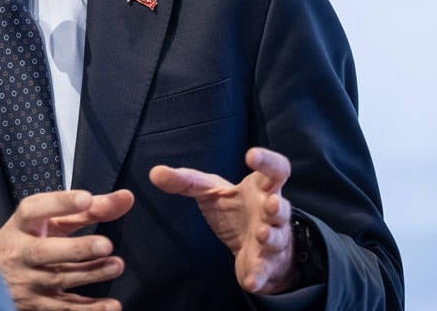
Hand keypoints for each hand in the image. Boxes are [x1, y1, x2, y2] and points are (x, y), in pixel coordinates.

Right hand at [0, 189, 134, 310]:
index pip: (34, 210)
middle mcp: (21, 252)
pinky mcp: (38, 305)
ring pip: (59, 280)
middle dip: (76, 248)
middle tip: (106, 244)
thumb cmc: (27, 241)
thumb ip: (87, 211)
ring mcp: (28, 281)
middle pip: (45, 251)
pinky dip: (90, 310)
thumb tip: (124, 199)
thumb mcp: (49, 222)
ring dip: (91, 274)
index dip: (60, 203)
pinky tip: (112, 306)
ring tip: (116, 265)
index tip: (86, 199)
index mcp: (22, 225)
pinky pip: (65, 308)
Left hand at [149, 147, 296, 294]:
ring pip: (276, 237)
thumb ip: (185, 181)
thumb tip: (155, 172)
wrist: (252, 246)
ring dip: (270, 236)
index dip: (267, 161)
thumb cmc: (235, 209)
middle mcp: (271, 212)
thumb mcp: (209, 191)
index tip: (250, 155)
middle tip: (270, 203)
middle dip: (277, 206)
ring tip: (260, 234)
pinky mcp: (265, 264)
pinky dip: (258, 276)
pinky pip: (264, 270)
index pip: (274, 170)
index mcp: (261, 188)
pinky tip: (249, 282)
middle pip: (281, 206)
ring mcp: (272, 239)